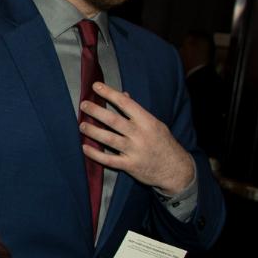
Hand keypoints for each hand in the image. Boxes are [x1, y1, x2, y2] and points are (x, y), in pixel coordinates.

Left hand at [80, 82, 195, 193]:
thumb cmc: (163, 144)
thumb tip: (123, 95)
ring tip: (82, 125)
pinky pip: (109, 160)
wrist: (176, 170)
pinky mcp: (130, 166)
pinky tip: (85, 147)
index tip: (96, 86)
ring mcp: (134, 151)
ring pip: (109, 139)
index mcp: (147, 121)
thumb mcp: (155, 124)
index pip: (125, 104)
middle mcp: (140, 135)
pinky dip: (96, 154)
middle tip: (83, 105)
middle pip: (114, 120)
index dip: (109, 93)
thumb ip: (138, 112)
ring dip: (93, 131)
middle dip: (96, 111)